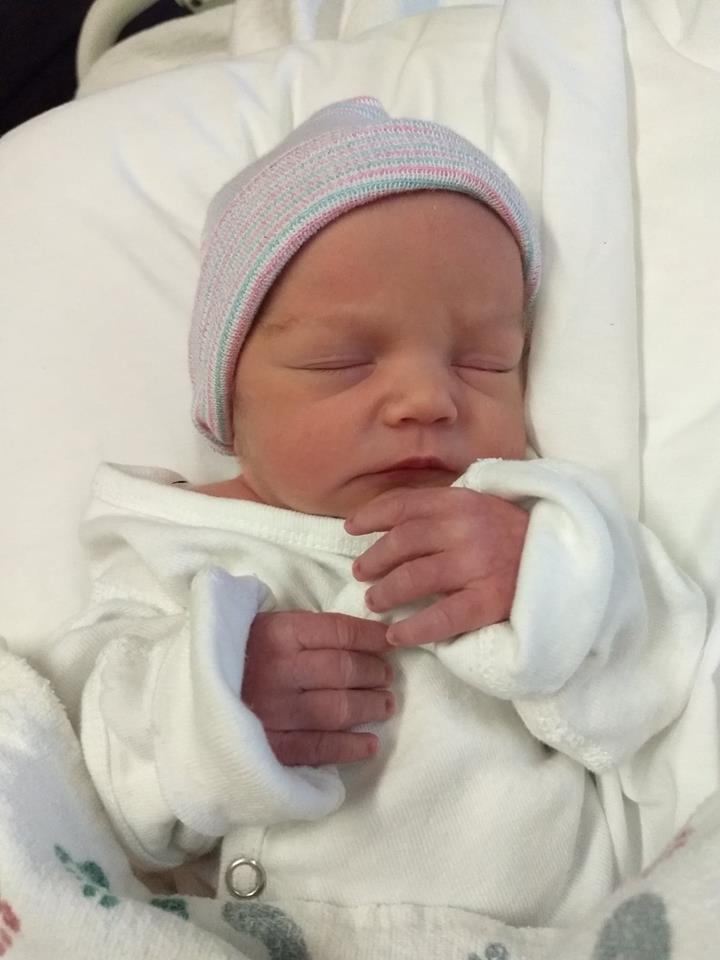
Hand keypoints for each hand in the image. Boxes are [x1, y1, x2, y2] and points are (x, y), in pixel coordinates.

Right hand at [242, 610, 394, 766]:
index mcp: (275, 634)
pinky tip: (370, 744)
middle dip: (373, 672)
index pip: (336, 631)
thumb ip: (302, 629)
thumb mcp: (260, 627)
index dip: (370, 637)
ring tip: (385, 705)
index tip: (388, 642)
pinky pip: (320, 749)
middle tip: (387, 676)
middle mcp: (277, 671)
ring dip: (370, 707)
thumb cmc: (233, 658)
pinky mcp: (270, 749)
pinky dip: (351, 747)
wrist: (182, 700)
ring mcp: (274, 712)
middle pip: (342, 670)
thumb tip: (359, 632)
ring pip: (337, 709)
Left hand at [345, 486, 527, 646]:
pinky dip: (413, 628)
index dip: (372, 516)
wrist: (568, 559)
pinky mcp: (489, 601)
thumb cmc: (516, 534)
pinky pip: (440, 618)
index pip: (405, 505)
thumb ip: (443, 508)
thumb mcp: (481, 506)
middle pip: (402, 543)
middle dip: (374, 560)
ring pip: (414, 578)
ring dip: (386, 592)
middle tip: (361, 574)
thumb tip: (392, 522)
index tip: (351, 529)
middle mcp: (466, 529)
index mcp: (461, 502)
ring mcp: (477, 565)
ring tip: (374, 602)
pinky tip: (396, 635)